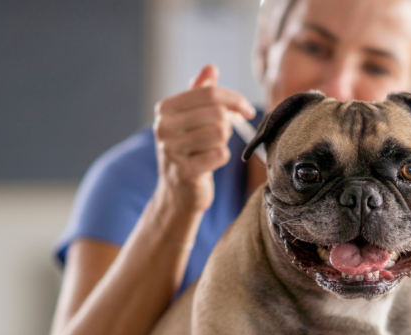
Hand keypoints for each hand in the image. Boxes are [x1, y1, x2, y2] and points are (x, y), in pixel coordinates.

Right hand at [153, 64, 255, 213]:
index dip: (235, 99)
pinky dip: (221, 158)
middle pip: (216, 112)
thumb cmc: (188, 149)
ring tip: (213, 148)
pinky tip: (211, 162)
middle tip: (224, 133)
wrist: (177, 191)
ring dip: (223, 142)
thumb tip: (211, 68)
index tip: (247, 110)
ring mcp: (171, 150)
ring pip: (219, 134)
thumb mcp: (190, 118)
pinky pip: (220, 155)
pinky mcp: (184, 172)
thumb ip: (200, 92)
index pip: (210, 93)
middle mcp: (163, 127)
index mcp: (165, 109)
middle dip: (228, 123)